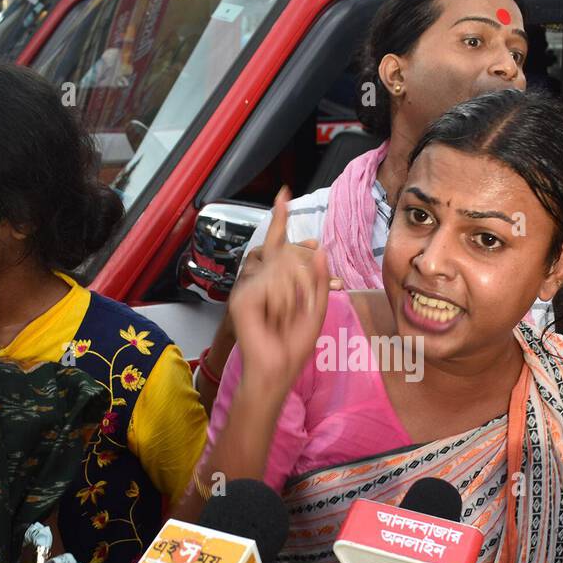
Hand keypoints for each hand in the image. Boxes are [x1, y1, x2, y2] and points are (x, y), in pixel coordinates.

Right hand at [229, 192, 331, 390]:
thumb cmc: (293, 345)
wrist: (276, 368)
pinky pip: (275, 285)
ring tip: (282, 320)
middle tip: (297, 313)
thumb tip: (320, 248)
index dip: (280, 218)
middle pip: (291, 256)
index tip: (284, 194)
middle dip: (305, 284)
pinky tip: (273, 320)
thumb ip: (320, 278)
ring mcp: (249, 287)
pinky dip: (282, 305)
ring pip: (286, 271)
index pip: (280, 244)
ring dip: (294, 300)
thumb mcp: (317, 308)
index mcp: (277, 280)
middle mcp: (260, 279)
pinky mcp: (242, 297)